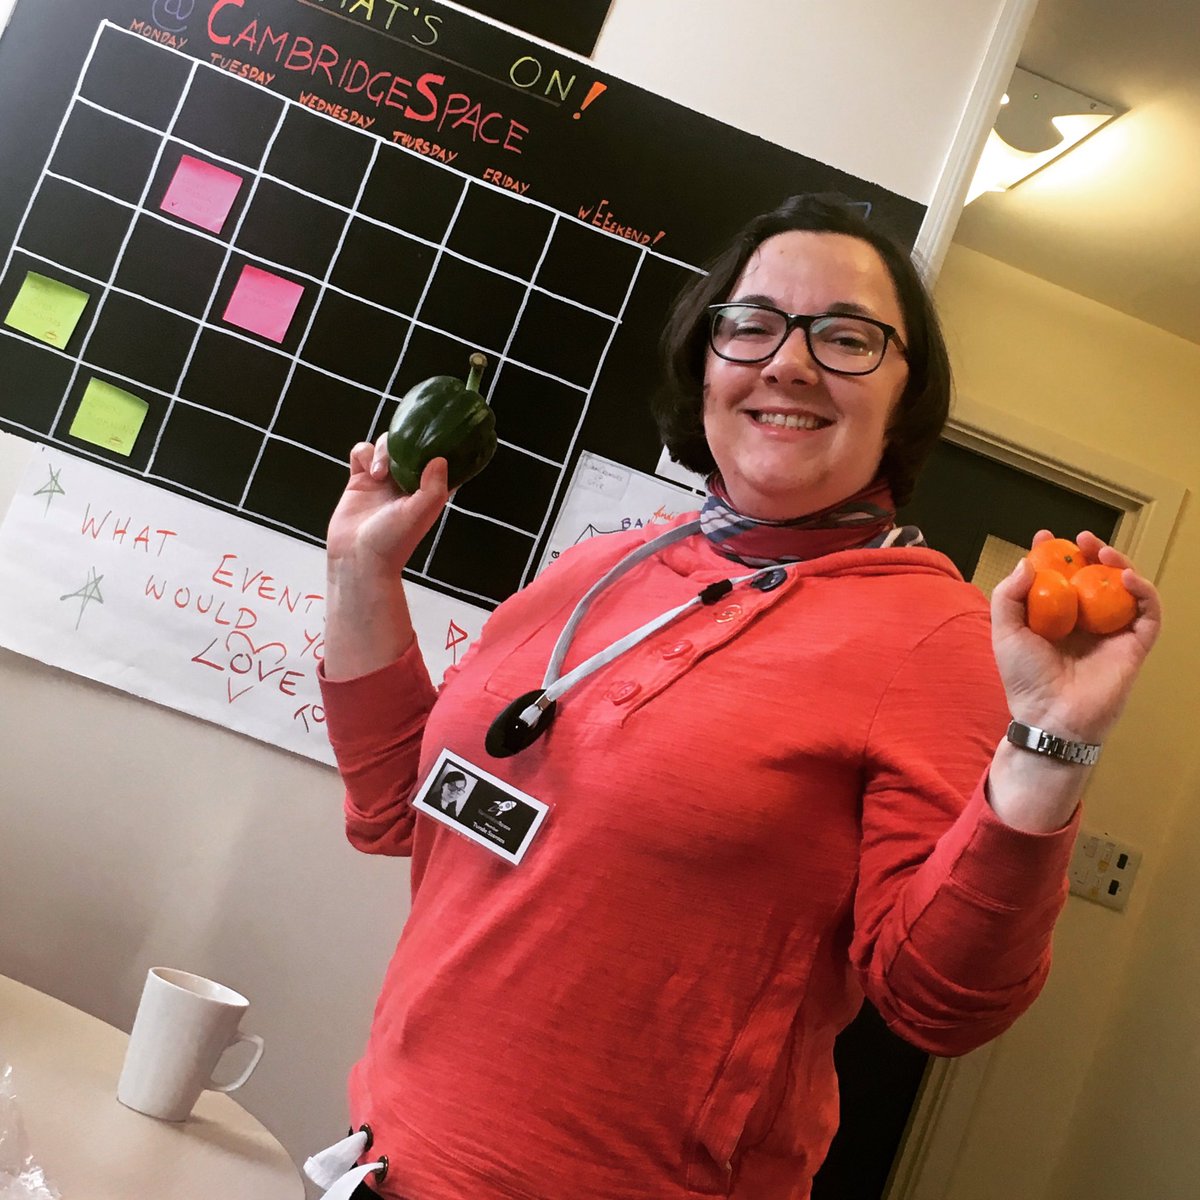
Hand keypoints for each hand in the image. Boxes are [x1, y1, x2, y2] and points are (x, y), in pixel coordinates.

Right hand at [326, 435, 449, 574]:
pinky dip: (364, 453)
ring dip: (383, 450)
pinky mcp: (359, 480)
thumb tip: (440, 459)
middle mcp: (405, 483)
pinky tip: (369, 472)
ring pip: (385, 445)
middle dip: (404, 444)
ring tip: (379, 474)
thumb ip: (434, 487)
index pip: (436, 459)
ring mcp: (382, 480)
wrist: (358, 559)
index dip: (435, 447)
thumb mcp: (420, 514)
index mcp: (426, 490)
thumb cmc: (392, 542)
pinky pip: (361, 453)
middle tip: (398, 458)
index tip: (433, 438)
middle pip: (408, 446)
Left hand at [990, 530, 1161, 743]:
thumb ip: (1008, 597)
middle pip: (1096, 578)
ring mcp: (1112, 633)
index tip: (1045, 537)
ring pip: (1125, 590)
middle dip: (1091, 554)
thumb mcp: (1005, 633)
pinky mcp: (1135, 646)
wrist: (1050, 716)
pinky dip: (1143, 592)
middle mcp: (1086, 623)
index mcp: (1056, 619)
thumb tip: (1027, 563)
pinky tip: (1127, 577)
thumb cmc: (1025, 679)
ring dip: (1119, 564)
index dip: (1055, 556)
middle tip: (1081, 539)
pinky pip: (1148, 613)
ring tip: (1103, 550)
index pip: (1061, 579)